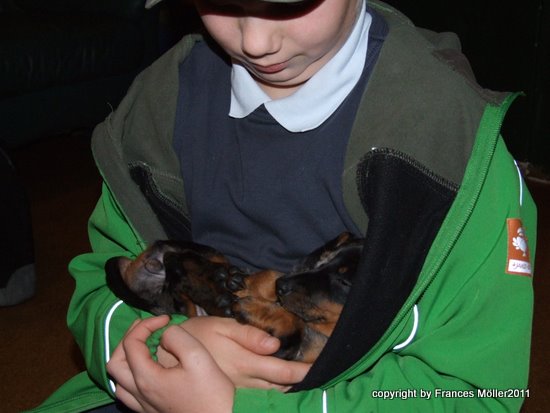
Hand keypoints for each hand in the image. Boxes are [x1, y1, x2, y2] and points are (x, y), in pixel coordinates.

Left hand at [107, 316, 234, 412]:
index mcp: (147, 379)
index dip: (146, 324)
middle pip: (115, 361)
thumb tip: (165, 333)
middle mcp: (139, 394)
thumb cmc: (212, 393)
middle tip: (149, 327)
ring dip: (127, 358)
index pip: (131, 343)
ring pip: (118, 380)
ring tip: (146, 346)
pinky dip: (132, 374)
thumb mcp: (198, 357)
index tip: (166, 319)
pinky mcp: (151, 412)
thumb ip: (177, 337)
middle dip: (129, 338)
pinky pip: (128, 393)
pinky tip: (149, 369)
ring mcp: (143, 406)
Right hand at [176, 316, 310, 390]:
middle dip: (298, 382)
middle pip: (279, 387)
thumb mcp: (222, 326)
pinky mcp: (230, 393)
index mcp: (245, 362)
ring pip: (268, 394)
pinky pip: (256, 396)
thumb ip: (249, 335)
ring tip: (301, 380)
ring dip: (286, 388)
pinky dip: (271, 392)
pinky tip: (278, 386)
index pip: (281, 372)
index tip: (317, 368)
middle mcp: (244, 382)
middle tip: (315, 374)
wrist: (168, 354)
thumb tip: (275, 345)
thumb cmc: (198, 334)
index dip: (301, 371)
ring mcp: (237, 391)